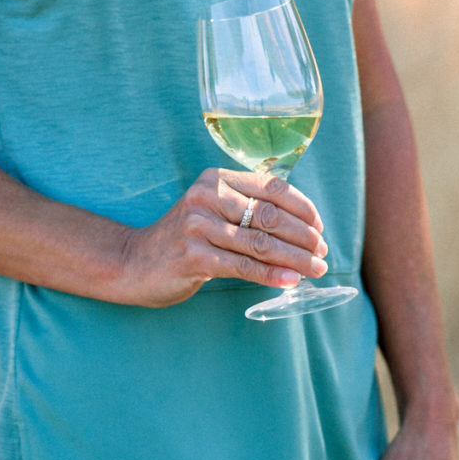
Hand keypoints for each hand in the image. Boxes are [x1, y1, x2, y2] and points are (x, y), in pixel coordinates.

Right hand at [111, 168, 327, 306]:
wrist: (135, 262)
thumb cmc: (185, 238)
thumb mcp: (213, 210)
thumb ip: (247, 209)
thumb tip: (304, 227)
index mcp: (217, 178)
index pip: (272, 187)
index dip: (302, 208)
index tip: (320, 227)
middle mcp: (207, 196)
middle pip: (271, 216)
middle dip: (304, 237)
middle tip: (323, 253)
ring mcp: (199, 225)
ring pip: (261, 243)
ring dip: (296, 259)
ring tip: (317, 270)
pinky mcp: (194, 255)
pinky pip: (244, 266)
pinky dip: (272, 275)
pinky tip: (291, 281)